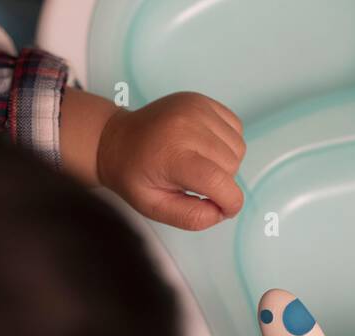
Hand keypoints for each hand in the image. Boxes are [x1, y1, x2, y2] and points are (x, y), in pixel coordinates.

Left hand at [95, 91, 245, 230]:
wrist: (117, 140)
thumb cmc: (135, 176)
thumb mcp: (156, 207)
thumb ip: (191, 217)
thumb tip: (221, 212)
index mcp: (172, 155)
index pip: (219, 181)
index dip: (230, 203)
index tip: (223, 210)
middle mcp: (186, 125)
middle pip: (231, 166)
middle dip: (221, 183)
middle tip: (196, 183)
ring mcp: (195, 108)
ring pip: (238, 148)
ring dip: (226, 163)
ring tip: (199, 163)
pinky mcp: (202, 100)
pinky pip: (236, 128)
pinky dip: (226, 143)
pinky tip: (204, 147)